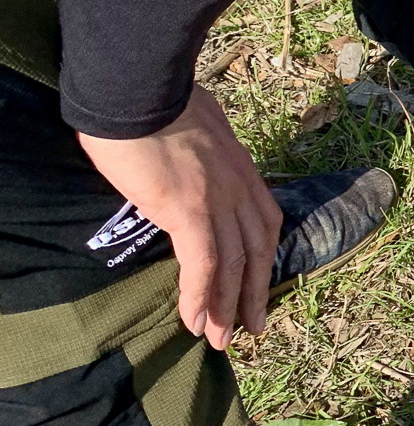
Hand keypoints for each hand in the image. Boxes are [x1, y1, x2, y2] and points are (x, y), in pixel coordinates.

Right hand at [75, 86, 280, 349]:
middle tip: (251, 328)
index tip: (259, 285)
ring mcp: (217, 200)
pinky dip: (200, 296)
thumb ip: (201, 149)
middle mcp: (239, 187)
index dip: (263, 258)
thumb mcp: (195, 125)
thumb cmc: (154, 99)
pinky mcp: (189, 211)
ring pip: (233, 265)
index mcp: (241, 168)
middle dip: (254, 292)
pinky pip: (203, 264)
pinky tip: (195, 322)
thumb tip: (189, 154)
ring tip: (220, 340)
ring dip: (225, 307)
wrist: (138, 85)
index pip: (264, 222)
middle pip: (257, 249)